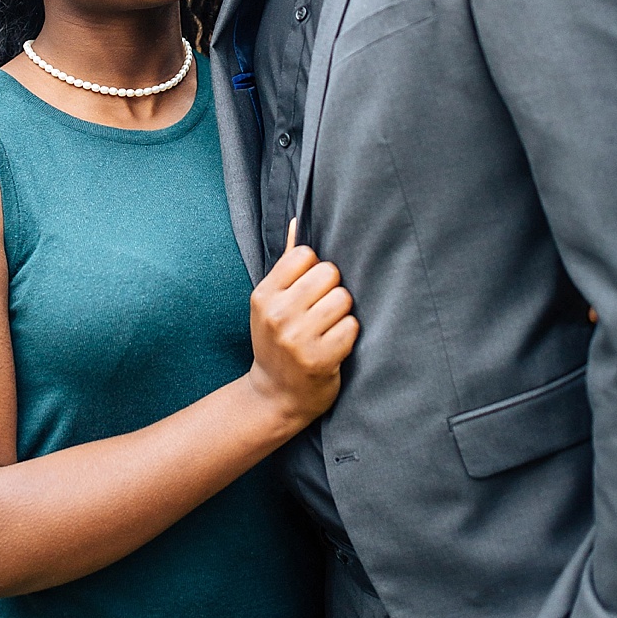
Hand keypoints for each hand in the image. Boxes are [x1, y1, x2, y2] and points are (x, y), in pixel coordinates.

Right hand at [246, 222, 358, 428]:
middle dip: (332, 290)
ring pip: (344, 298)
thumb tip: (298, 220)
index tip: (309, 291)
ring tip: (327, 329)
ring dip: (342, 313)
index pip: (306, 254)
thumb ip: (287, 264)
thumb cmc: (277, 341)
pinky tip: (333, 346)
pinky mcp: (319, 359)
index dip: (315, 270)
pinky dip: (348, 335)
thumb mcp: (271, 303)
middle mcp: (277, 315)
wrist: (274, 397)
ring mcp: (297, 338)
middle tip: (321, 312)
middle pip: (329, 273)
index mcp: (264, 295)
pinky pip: (352, 326)